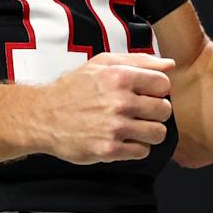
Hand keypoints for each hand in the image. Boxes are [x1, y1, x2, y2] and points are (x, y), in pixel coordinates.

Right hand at [34, 52, 174, 162]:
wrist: (43, 116)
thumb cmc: (73, 88)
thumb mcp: (101, 64)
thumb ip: (138, 61)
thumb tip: (169, 65)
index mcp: (119, 77)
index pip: (163, 84)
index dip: (157, 89)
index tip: (146, 94)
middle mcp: (119, 101)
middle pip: (164, 110)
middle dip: (155, 112)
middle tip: (140, 113)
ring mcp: (115, 127)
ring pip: (158, 133)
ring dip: (150, 132)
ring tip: (135, 128)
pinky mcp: (109, 149)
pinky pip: (142, 151)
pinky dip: (136, 147)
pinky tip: (123, 139)